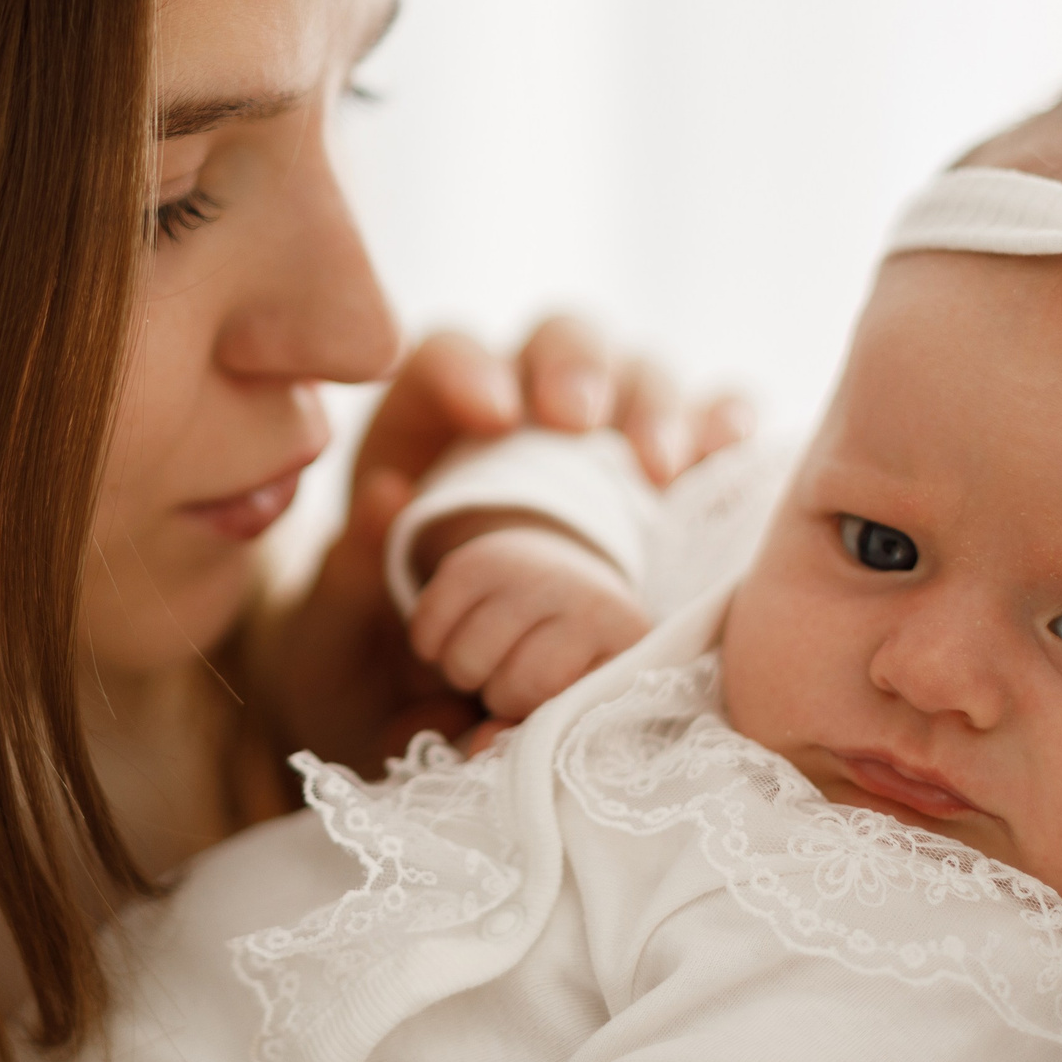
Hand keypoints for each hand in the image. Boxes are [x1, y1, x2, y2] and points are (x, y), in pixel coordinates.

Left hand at [263, 319, 746, 774]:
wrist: (443, 721)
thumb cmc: (377, 663)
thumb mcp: (339, 633)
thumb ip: (351, 573)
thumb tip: (384, 502)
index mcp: (430, 422)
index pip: (450, 356)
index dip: (470, 370)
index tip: (491, 415)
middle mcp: (526, 411)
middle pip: (561, 339)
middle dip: (573, 367)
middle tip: (576, 422)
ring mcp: (608, 443)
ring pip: (645, 375)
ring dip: (656, 405)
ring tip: (658, 466)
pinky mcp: (673, 489)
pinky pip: (713, 431)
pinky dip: (723, 429)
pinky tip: (723, 455)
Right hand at [407, 526, 651, 722]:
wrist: (563, 573)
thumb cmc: (571, 654)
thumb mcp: (575, 692)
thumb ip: (536, 733)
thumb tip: (479, 752)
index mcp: (622, 639)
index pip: (561, 702)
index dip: (534, 716)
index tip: (537, 710)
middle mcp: (581, 597)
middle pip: (514, 685)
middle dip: (500, 696)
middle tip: (509, 680)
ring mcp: (529, 571)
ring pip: (466, 657)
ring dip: (462, 672)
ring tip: (486, 660)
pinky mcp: (476, 557)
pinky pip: (429, 623)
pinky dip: (429, 645)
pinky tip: (453, 639)